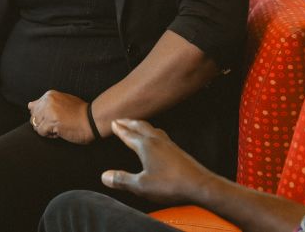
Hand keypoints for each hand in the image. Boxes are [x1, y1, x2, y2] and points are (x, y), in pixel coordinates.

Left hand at [27, 90, 93, 143]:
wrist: (92, 120)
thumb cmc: (80, 113)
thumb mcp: (62, 102)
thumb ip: (46, 103)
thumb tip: (29, 106)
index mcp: (50, 95)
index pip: (33, 107)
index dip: (42, 116)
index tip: (55, 117)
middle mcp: (48, 101)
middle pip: (33, 117)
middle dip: (43, 123)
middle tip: (58, 123)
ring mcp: (49, 111)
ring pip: (36, 125)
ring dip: (46, 129)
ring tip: (59, 126)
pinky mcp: (51, 122)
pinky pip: (41, 132)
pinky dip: (49, 135)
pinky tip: (60, 131)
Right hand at [100, 119, 215, 204]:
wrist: (200, 185)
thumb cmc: (171, 185)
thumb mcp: (141, 186)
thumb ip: (122, 180)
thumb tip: (104, 176)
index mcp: (146, 146)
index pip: (128, 134)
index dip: (119, 129)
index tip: (113, 123)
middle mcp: (157, 141)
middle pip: (140, 127)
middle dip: (129, 122)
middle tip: (121, 119)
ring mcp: (169, 145)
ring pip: (152, 129)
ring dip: (141, 126)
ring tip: (137, 126)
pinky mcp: (178, 151)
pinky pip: (161, 135)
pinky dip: (152, 132)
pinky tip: (157, 140)